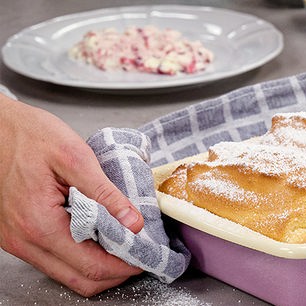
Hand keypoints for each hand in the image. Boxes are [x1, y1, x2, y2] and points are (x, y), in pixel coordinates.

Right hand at [0, 94, 144, 296]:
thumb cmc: (28, 135)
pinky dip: (80, 255)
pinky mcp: (18, 235)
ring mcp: (18, 240)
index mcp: (40, 224)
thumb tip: (132, 222)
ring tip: (123, 244)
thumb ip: (105, 193)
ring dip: (98, 266)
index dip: (124, 266)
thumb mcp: (74, 156)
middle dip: (114, 273)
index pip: (91, 265)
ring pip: (66, 274)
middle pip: (80, 280)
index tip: (146, 255)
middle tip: (139, 253)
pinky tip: (98, 236)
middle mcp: (24, 240)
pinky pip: (53, 259)